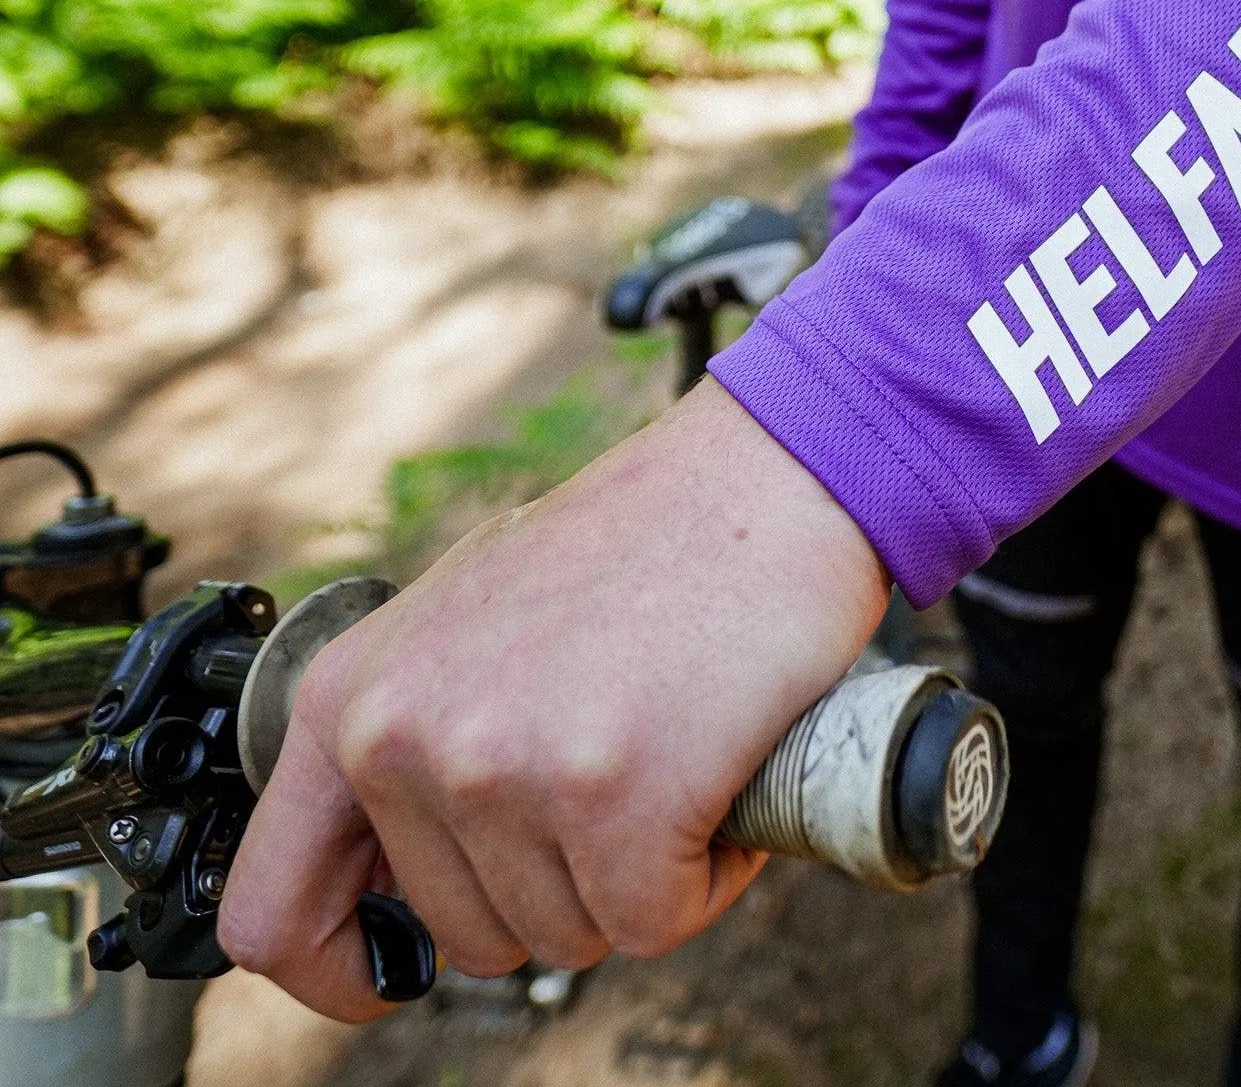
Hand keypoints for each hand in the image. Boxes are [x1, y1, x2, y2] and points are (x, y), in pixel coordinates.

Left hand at [217, 379, 886, 1020]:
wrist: (766, 474)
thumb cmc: (642, 539)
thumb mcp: (472, 618)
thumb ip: (413, 734)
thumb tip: (384, 879)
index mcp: (353, 697)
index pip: (271, 914)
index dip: (344, 968)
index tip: (406, 967)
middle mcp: (407, 736)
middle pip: (465, 936)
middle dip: (557, 885)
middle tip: (618, 779)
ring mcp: (508, 768)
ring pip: (567, 935)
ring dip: (638, 875)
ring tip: (671, 753)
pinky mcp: (617, 797)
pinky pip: (656, 921)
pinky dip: (705, 874)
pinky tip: (718, 776)